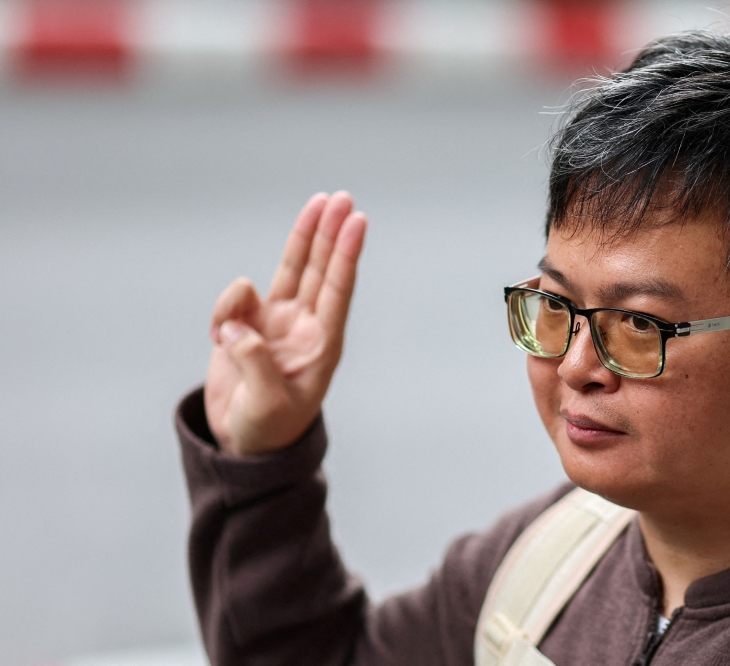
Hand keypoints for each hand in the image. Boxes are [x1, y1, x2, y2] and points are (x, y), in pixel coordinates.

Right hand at [204, 191, 366, 455]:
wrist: (243, 443)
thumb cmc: (268, 429)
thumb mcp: (267, 403)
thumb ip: (254, 362)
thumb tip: (237, 326)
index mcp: (322, 344)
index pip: (337, 290)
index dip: (346, 255)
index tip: (357, 222)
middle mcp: (304, 326)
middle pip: (320, 268)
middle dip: (331, 231)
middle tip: (343, 197)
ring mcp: (276, 322)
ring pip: (291, 268)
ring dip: (304, 235)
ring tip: (318, 202)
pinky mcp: (247, 325)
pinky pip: (236, 299)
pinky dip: (226, 306)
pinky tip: (219, 336)